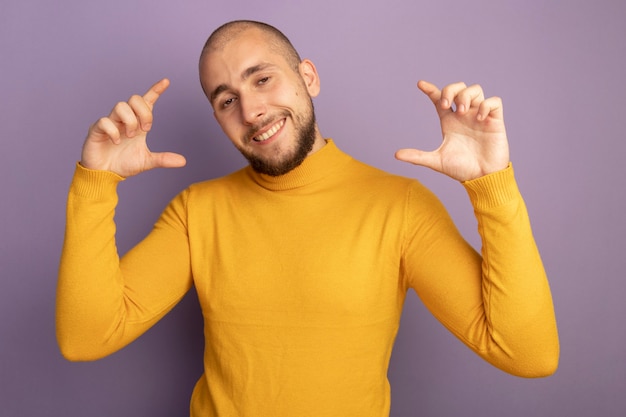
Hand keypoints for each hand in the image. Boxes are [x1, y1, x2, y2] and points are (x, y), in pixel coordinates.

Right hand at [81, 78, 185, 176]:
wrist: (105, 175)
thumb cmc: (123, 164)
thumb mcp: (146, 161)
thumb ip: (163, 159)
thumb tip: (183, 161)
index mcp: (137, 124)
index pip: (146, 102)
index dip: (155, 90)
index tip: (166, 82)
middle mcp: (124, 119)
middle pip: (134, 99)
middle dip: (144, 113)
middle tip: (145, 130)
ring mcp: (110, 122)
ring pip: (121, 106)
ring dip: (130, 121)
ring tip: (129, 136)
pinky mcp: (97, 130)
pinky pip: (105, 121)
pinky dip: (114, 132)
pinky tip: (116, 142)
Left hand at [395, 81, 509, 181]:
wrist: (482, 179)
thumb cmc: (461, 169)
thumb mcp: (436, 161)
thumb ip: (417, 157)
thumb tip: (396, 154)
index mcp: (449, 121)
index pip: (439, 99)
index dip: (430, 89)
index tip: (420, 84)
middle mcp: (464, 115)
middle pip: (458, 88)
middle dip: (450, 90)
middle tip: (445, 104)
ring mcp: (480, 116)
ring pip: (476, 90)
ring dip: (466, 96)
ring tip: (461, 112)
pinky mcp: (495, 121)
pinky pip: (495, 102)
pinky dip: (486, 105)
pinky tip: (479, 118)